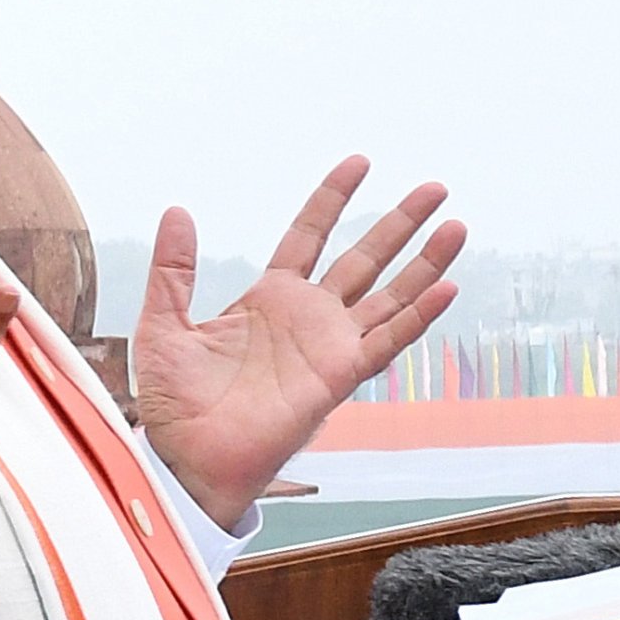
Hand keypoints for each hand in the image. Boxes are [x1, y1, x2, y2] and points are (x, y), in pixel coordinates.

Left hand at [131, 158, 462, 531]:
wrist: (187, 456)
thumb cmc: (173, 402)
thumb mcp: (162, 321)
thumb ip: (174, 268)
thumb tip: (178, 211)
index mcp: (270, 298)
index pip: (310, 235)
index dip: (333, 198)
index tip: (360, 163)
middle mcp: (309, 317)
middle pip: (366, 258)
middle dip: (400, 223)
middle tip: (435, 188)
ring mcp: (329, 346)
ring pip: (391, 295)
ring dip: (426, 263)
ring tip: (457, 227)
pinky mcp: (340, 375)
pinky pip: (388, 340)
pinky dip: (420, 315)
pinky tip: (447, 288)